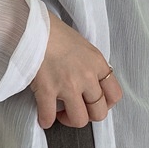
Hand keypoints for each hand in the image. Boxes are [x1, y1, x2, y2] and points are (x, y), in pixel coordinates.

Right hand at [29, 9, 122, 128]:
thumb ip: (91, 66)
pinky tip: (43, 117)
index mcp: (98, 64)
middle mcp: (87, 77)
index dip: (106, 105)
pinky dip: (46, 121)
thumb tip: (90, 83)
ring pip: (79, 120)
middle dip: (88, 116)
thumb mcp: (84, 47)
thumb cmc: (55, 33)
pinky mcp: (47, 90)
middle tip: (75, 109)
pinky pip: (49, 117)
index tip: (94, 104)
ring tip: (59, 113)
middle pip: (99, 112)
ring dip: (69, 120)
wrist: (33, 27)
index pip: (115, 95)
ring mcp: (68, 85)